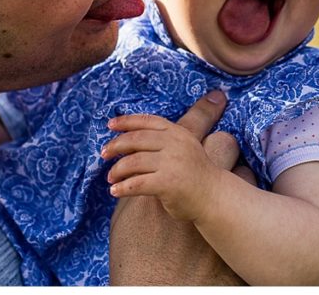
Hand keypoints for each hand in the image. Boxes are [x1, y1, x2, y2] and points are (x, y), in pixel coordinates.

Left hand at [102, 112, 220, 220]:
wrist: (214, 197)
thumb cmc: (194, 175)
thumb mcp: (184, 148)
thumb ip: (164, 141)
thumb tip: (129, 139)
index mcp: (177, 132)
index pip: (147, 121)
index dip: (126, 121)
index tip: (110, 125)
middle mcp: (175, 143)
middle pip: (136, 139)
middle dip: (116, 146)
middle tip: (103, 154)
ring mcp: (172, 162)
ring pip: (133, 162)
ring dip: (117, 170)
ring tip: (111, 178)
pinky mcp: (167, 183)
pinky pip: (137, 184)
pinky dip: (122, 188)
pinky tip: (115, 192)